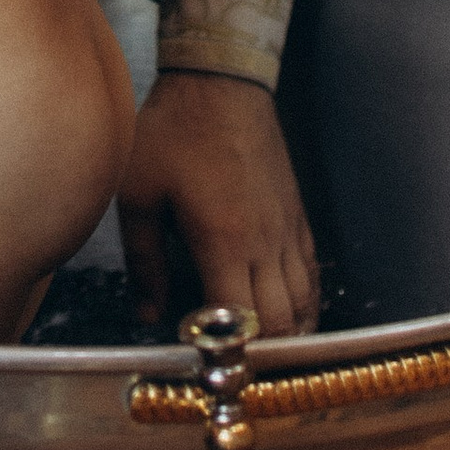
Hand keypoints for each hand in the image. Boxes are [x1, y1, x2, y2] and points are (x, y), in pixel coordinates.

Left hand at [119, 72, 319, 340]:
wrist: (221, 80)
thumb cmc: (173, 131)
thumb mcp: (138, 194)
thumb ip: (143, 262)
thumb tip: (149, 315)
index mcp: (223, 240)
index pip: (239, 320)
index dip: (228, 352)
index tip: (209, 364)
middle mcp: (264, 241)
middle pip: (281, 323)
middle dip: (261, 355)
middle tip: (238, 369)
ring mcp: (286, 229)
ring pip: (303, 303)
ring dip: (286, 334)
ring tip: (262, 353)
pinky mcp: (296, 216)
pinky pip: (311, 274)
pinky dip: (304, 304)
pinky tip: (286, 316)